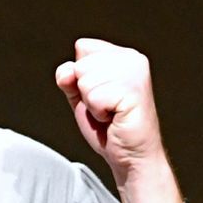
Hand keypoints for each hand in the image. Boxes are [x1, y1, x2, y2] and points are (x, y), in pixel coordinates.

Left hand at [54, 38, 166, 176]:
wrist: (130, 155)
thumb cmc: (109, 127)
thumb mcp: (81, 96)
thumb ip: (69, 77)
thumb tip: (67, 70)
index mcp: (122, 55)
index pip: (83, 47)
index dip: (80, 76)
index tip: (100, 94)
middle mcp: (132, 59)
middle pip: (81, 65)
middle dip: (85, 92)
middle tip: (106, 107)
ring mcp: (135, 73)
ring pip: (86, 80)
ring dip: (92, 104)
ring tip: (111, 112)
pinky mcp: (134, 91)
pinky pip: (94, 97)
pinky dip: (98, 113)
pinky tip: (115, 117)